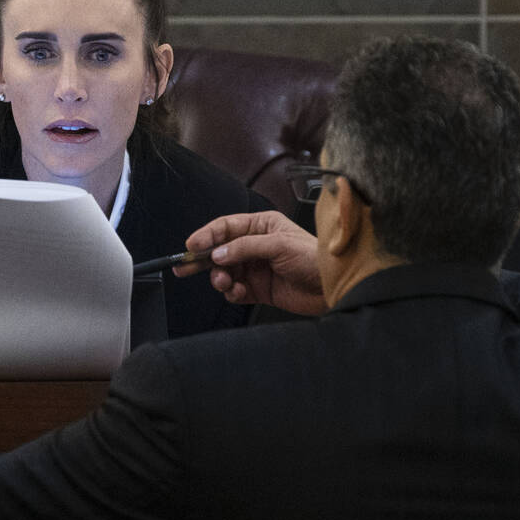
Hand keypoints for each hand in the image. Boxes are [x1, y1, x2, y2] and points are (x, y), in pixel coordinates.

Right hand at [173, 210, 325, 315]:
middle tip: (185, 267)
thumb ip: (245, 248)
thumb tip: (218, 253)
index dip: (206, 235)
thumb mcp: (280, 245)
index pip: (226, 227)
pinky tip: (238, 293)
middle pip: (220, 250)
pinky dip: (232, 293)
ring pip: (224, 272)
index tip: (191, 246)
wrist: (334, 287)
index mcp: (262, 226)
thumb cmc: (316, 258)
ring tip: (224, 282)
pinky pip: (235, 291)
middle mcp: (256, 246)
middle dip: (203, 259)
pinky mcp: (258, 289)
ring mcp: (255, 268)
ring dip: (220, 278)